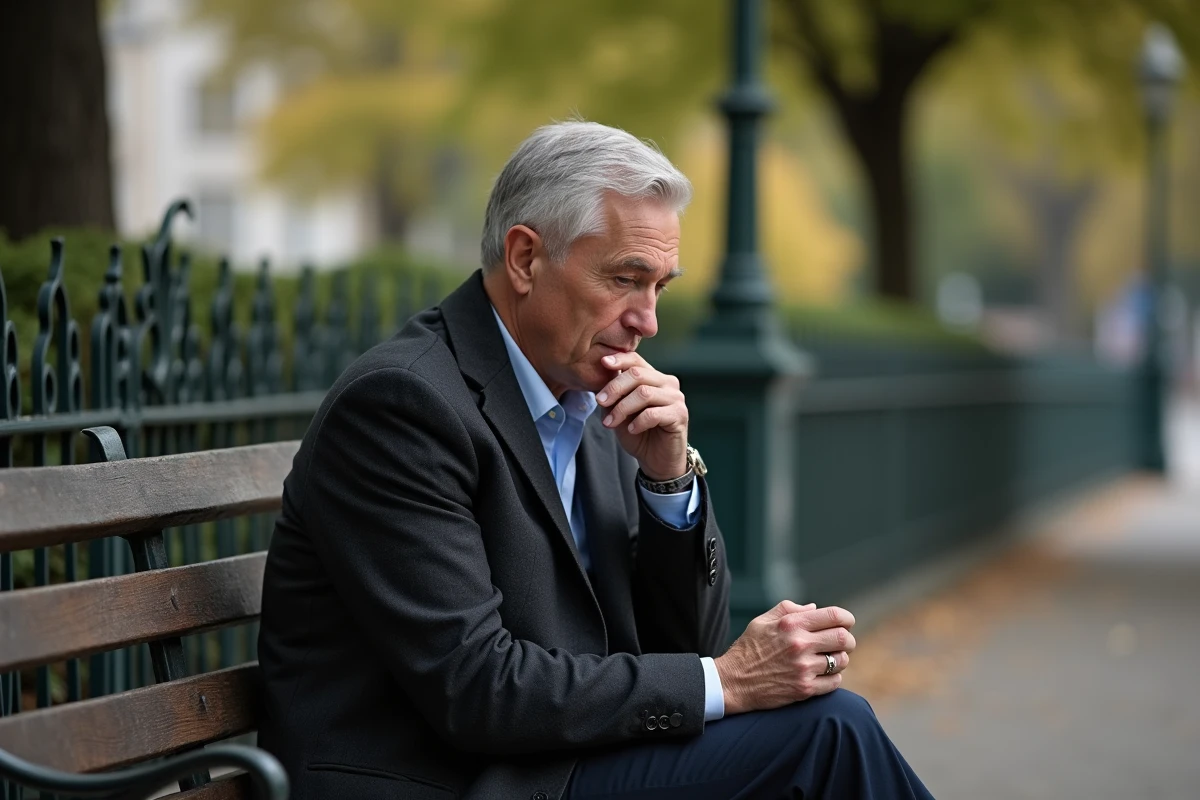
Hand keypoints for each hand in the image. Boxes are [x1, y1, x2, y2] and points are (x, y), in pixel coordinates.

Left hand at [596, 352, 687, 480]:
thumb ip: (613, 395)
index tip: (602, 363)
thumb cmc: (638, 433)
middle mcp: (667, 383)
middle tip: (600, 402)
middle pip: (637, 374)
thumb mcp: (619, 411)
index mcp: (653, 378)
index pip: (636, 360)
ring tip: (611, 423)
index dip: (619, 359)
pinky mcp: (680, 415)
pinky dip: (638, 422)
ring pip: (644, 393)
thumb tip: (600, 377)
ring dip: (622, 408)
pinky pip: (653, 413)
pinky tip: (632, 429)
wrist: (656, 460)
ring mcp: (676, 398)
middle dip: (614, 387)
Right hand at [714, 600, 855, 714]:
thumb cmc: (748, 649)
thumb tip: (815, 608)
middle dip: (847, 640)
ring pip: (841, 661)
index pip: (835, 616)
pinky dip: (833, 678)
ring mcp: (803, 668)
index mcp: (791, 624)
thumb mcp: (762, 621)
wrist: (733, 682)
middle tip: (842, 644)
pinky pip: (834, 682)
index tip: (846, 624)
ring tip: (828, 660)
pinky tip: (821, 675)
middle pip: (844, 638)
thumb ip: (789, 609)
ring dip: (839, 660)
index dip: (847, 619)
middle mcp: (799, 644)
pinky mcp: (804, 689)